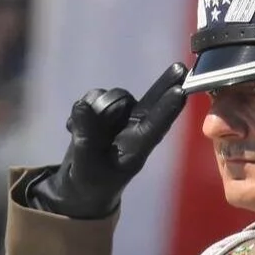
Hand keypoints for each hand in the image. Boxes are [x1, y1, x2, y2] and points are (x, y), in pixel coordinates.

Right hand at [28, 61, 191, 218]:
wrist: (80, 186)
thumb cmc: (92, 183)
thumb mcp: (87, 166)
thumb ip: (85, 138)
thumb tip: (82, 105)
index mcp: (138, 147)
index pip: (156, 125)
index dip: (168, 108)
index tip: (182, 89)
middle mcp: (133, 128)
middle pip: (142, 100)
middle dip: (154, 87)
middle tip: (178, 69)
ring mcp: (118, 119)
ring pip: (112, 97)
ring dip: (96, 107)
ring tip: (79, 131)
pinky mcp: (101, 113)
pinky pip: (92, 99)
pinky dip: (81, 110)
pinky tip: (72, 128)